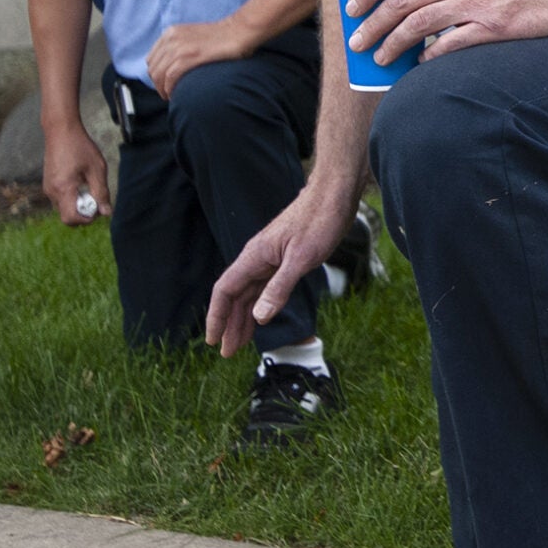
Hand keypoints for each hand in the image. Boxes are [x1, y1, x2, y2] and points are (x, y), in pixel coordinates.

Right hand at [41, 117, 110, 225]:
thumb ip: (101, 192)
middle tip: (96, 197)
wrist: (60, 131)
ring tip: (88, 185)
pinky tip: (80, 181)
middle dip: (84, 212)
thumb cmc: (80, 147)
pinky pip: (60, 199)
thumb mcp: (97, 169)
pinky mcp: (48, 184)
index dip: (87, 219)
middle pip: (67, 216)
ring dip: (78, 204)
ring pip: (64, 208)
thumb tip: (106, 212)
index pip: (71, 219)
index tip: (98, 209)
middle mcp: (51, 192)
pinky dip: (72, 197)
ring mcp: (48, 188)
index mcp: (63, 189)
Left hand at [144, 16, 257, 99]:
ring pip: (159, 74)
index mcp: (171, 33)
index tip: (163, 84)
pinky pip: (170, 77)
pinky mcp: (190, 56)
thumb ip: (180, 46)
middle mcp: (171, 38)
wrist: (239, 31)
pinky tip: (175, 94)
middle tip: (167, 94)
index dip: (156, 75)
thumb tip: (173, 66)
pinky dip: (170, 88)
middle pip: (153, 68)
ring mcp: (179, 47)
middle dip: (157, 84)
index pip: (152, 59)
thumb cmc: (222, 37)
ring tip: (171, 97)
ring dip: (162, 89)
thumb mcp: (193, 36)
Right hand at [206, 184, 353, 355]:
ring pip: (250, 292)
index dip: (216, 316)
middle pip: (235, 296)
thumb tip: (259, 317)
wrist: (334, 194)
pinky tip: (260, 316)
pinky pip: (264, 285)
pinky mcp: (284, 257)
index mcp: (255, 256)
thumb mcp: (302, 258)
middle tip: (227, 353)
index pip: (225, 290)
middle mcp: (257, 257)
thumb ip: (280, 288)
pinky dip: (259, 304)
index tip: (212, 341)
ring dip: (243, 317)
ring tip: (239, 343)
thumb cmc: (320, 221)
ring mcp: (270, 257)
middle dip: (229, 324)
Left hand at [342, 0, 547, 65]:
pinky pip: (450, 43)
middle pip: (402, 0)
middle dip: (372, 23)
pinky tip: (419, 63)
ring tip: (379, 59)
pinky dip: (430, 55)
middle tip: (356, 42)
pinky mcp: (492, 26)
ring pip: (419, 23)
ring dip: (393, 44)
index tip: (352, 7)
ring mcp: (475, 2)